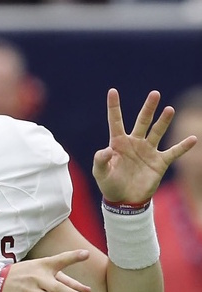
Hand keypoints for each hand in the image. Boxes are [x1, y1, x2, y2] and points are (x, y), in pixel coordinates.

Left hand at [93, 89, 198, 203]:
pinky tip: (193, 139)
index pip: (115, 121)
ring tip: (169, 109)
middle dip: (148, 108)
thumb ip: (101, 160)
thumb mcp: (100, 172)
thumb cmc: (109, 184)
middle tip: (155, 94)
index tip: (112, 91)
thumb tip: (107, 150)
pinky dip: (183, 146)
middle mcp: (134, 143)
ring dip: (164, 121)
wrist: (125, 200)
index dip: (114, 106)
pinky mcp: (159, 162)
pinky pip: (173, 152)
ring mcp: (148, 151)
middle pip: (142, 121)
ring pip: (157, 132)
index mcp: (117, 142)